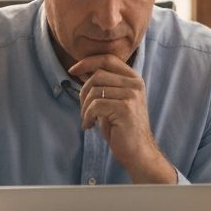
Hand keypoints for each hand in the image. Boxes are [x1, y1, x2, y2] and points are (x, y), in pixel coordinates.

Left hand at [68, 54, 175, 183]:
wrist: (137, 152)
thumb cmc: (121, 128)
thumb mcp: (112, 101)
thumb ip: (102, 85)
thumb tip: (81, 69)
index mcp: (133, 79)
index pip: (107, 59)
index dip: (87, 61)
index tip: (72, 70)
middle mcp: (135, 84)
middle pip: (97, 75)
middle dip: (83, 91)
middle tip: (83, 109)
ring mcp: (131, 95)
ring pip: (94, 90)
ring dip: (84, 107)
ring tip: (88, 119)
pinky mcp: (125, 108)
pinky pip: (95, 105)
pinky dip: (87, 116)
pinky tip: (89, 125)